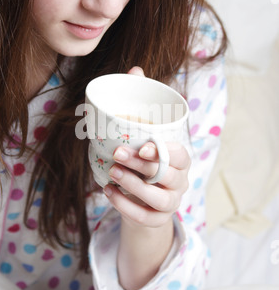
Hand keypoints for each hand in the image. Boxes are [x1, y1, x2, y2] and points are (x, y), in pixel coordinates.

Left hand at [103, 66, 190, 228]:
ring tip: (111, 172)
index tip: (143, 145)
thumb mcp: (145, 135)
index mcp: (180, 158)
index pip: (180, 155)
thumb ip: (142, 105)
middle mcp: (180, 181)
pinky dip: (125, 206)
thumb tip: (135, 70)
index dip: (164, 152)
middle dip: (142, 165)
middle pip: (168, 175)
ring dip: (133, 185)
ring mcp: (171, 202)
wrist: (145, 199)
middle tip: (117, 154)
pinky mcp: (157, 219)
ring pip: (159, 198)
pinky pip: (145, 217)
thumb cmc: (145, 161)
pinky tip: (108, 192)